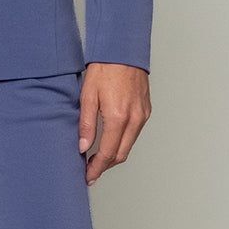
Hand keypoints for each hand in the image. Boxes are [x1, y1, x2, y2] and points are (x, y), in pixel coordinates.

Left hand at [78, 62, 151, 185]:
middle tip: (91, 171)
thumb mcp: (87, 96)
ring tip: (98, 159)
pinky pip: (134, 134)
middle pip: (120, 155)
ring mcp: (142, 116)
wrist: (123, 51)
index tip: (88, 176)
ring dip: (114, 156)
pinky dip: (122, 143)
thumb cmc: (104, 69)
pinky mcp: (146, 111)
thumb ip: (86, 124)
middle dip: (105, 166)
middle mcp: (134, 119)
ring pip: (128, 146)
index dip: (96, 168)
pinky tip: (111, 142)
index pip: (107, 153)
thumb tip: (83, 147)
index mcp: (118, 117)